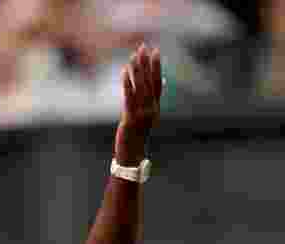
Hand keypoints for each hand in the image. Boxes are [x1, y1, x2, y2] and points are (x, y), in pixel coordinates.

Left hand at [115, 44, 160, 165]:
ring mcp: (141, 114)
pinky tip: (125, 71)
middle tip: (143, 46)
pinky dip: (127, 84)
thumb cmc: (137, 137)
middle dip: (146, 63)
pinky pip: (129, 98)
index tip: (156, 51)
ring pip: (140, 88)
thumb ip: (150, 101)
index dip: (156, 67)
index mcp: (154, 108)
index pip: (157, 83)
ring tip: (133, 55)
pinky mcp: (130, 119)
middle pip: (149, 82)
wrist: (132, 156)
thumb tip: (160, 83)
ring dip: (137, 70)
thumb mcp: (145, 117)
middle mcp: (150, 110)